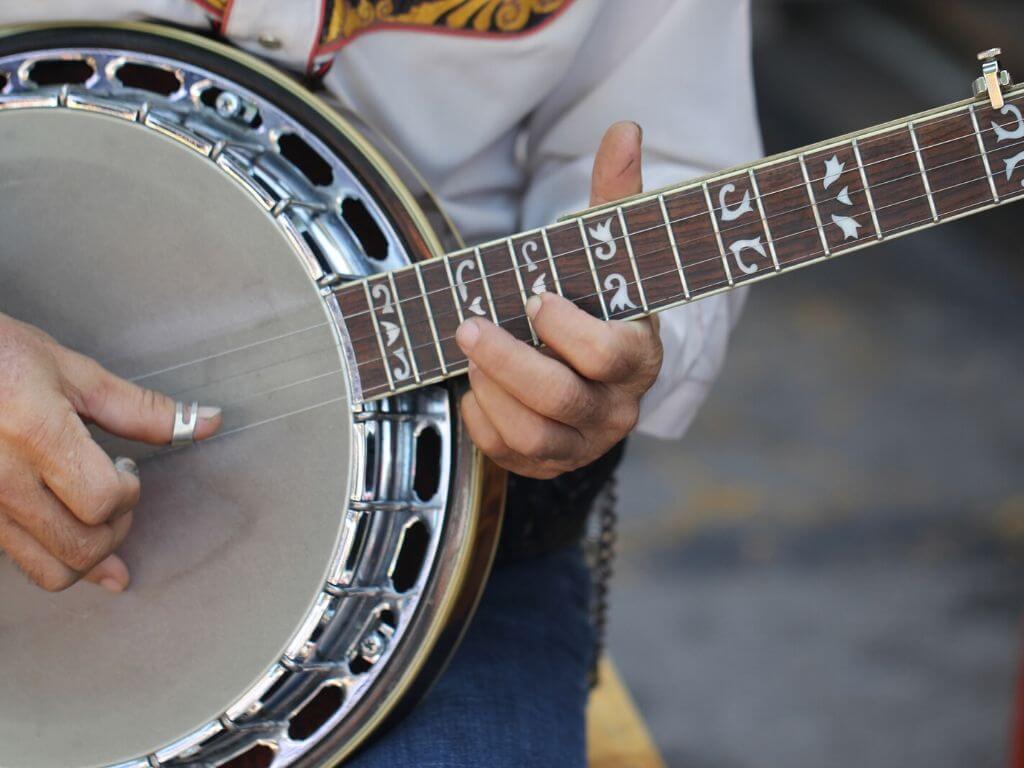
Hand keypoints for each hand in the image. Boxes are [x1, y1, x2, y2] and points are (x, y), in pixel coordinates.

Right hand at [0, 313, 220, 592]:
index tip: (124, 467)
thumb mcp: (73, 373)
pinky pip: (22, 565)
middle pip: (81, 546)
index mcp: (36, 433)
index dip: (127, 491)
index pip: (102, 500)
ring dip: (89, 553)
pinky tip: (72, 543)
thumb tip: (210, 422)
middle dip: (116, 527)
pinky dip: (57, 561)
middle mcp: (2, 478)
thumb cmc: (1, 359)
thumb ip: (143, 409)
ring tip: (88, 512)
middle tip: (113, 492)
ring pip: (51, 572)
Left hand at [456, 122, 662, 478]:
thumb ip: (614, 195)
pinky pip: (508, 454)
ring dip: (491, 389)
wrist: (596, 367)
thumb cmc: (600, 304)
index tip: (536, 298)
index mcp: (639, 356)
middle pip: (562, 400)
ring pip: (532, 433)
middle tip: (469, 326)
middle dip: (508, 362)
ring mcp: (583, 441)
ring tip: (471, 352)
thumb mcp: (609, 255)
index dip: (569, 331)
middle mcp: (617, 408)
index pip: (611, 355)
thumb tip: (623, 130)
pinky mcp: (549, 462)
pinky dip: (482, 419)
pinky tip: (475, 388)